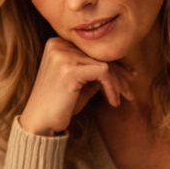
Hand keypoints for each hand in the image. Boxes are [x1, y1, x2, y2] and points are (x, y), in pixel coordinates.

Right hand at [20, 37, 134, 135]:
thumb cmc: (59, 106)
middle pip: (99, 56)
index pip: (92, 51)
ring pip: (104, 64)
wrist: (40, 124)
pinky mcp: (70, 69)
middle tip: (129, 92)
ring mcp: (63, 55)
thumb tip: (120, 69)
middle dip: (119, 75)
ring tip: (120, 99)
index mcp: (57, 45)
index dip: (113, 64)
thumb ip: (94, 73)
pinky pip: (103, 73)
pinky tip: (112, 101)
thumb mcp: (79, 85)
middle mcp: (58, 45)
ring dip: (117, 84)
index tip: (129, 77)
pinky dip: (111, 88)